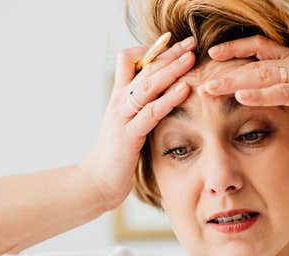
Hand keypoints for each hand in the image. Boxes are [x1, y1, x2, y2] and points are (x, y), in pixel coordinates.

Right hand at [78, 36, 195, 209]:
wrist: (97, 182)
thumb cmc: (117, 154)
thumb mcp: (129, 124)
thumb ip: (142, 108)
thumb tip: (164, 96)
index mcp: (119, 97)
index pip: (130, 60)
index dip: (151, 50)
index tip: (174, 44)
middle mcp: (119, 101)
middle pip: (144, 67)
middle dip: (169, 52)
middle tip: (191, 41)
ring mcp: (122, 117)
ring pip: (148, 85)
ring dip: (171, 69)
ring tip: (191, 57)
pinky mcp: (129, 135)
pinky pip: (151, 112)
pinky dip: (169, 99)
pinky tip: (185, 89)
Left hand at [197, 35, 288, 138]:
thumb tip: (284, 100)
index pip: (262, 48)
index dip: (236, 49)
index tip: (213, 54)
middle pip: (255, 59)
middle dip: (224, 66)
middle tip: (198, 74)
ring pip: (263, 73)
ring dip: (233, 81)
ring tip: (208, 87)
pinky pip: (283, 91)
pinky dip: (260, 93)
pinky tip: (240, 95)